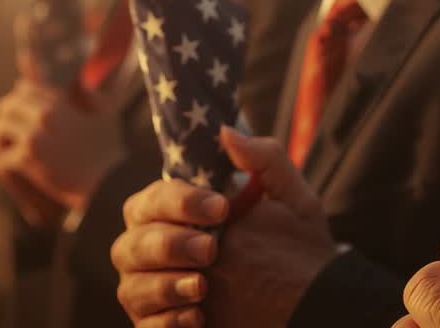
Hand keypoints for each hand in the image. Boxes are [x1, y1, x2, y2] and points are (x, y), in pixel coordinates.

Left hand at [0, 79, 125, 210]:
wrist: (107, 181)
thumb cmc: (108, 149)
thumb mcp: (107, 115)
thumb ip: (93, 95)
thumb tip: (82, 84)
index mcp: (59, 104)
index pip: (25, 88)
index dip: (22, 97)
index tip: (24, 108)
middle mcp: (43, 117)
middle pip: (7, 105)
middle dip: (6, 115)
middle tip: (10, 127)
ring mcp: (33, 139)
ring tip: (5, 144)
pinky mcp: (28, 161)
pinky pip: (2, 157)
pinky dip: (5, 161)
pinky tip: (13, 166)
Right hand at [112, 127, 339, 327]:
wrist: (308, 298)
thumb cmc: (291, 241)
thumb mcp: (290, 198)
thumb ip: (264, 159)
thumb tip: (225, 131)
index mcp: (175, 214)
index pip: (153, 200)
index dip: (180, 201)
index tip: (221, 208)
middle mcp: (153, 251)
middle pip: (131, 244)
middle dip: (168, 244)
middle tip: (210, 249)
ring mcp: (153, 292)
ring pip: (131, 288)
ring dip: (164, 286)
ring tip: (203, 287)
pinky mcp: (161, 326)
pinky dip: (166, 323)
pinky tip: (197, 317)